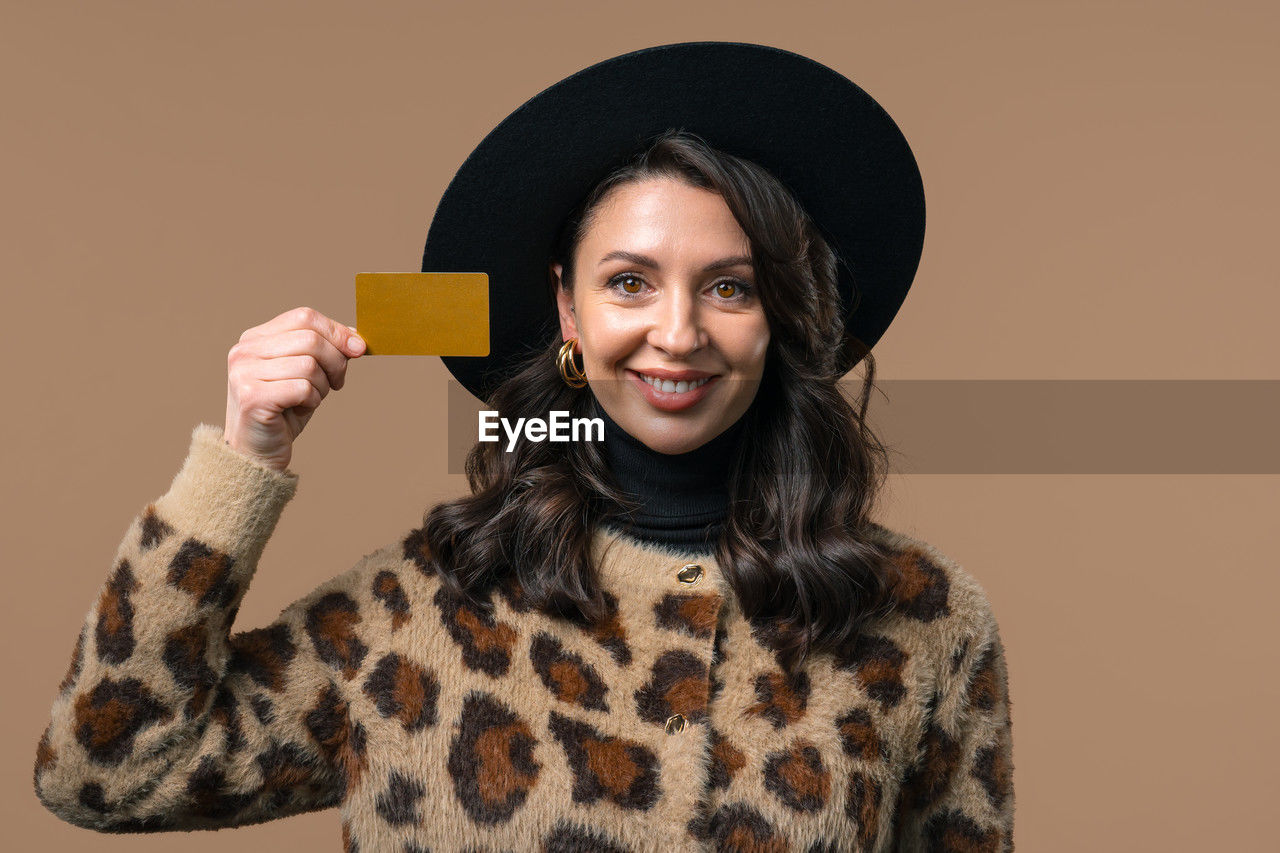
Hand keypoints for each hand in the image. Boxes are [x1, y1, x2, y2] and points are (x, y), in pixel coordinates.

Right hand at [223, 306, 364, 471]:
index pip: (305, 317)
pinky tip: (300, 409)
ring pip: (309, 364)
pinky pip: (303, 388)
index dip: (337, 332)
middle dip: (336, 362)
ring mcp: (244, 373)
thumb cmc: (285, 412)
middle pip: (311, 339)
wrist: (257, 453)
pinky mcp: (251, 397)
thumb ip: (325, 352)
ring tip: (310, 399)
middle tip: (337, 384)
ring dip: (322, 386)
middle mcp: (244, 350)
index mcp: (255, 338)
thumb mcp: (307, 375)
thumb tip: (356, 337)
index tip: (359, 350)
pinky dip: (312, 400)